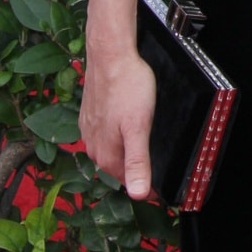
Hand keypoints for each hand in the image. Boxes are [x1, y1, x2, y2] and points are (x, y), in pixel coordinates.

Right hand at [79, 49, 155, 199]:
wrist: (110, 56)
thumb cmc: (127, 88)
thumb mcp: (139, 128)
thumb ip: (138, 162)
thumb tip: (138, 195)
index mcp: (105, 154)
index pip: (128, 181)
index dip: (146, 185)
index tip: (162, 188)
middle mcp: (93, 146)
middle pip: (118, 166)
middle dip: (135, 169)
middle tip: (155, 168)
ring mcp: (89, 130)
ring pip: (111, 150)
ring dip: (126, 153)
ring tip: (144, 149)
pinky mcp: (90, 115)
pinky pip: (105, 134)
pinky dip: (117, 137)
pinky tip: (126, 127)